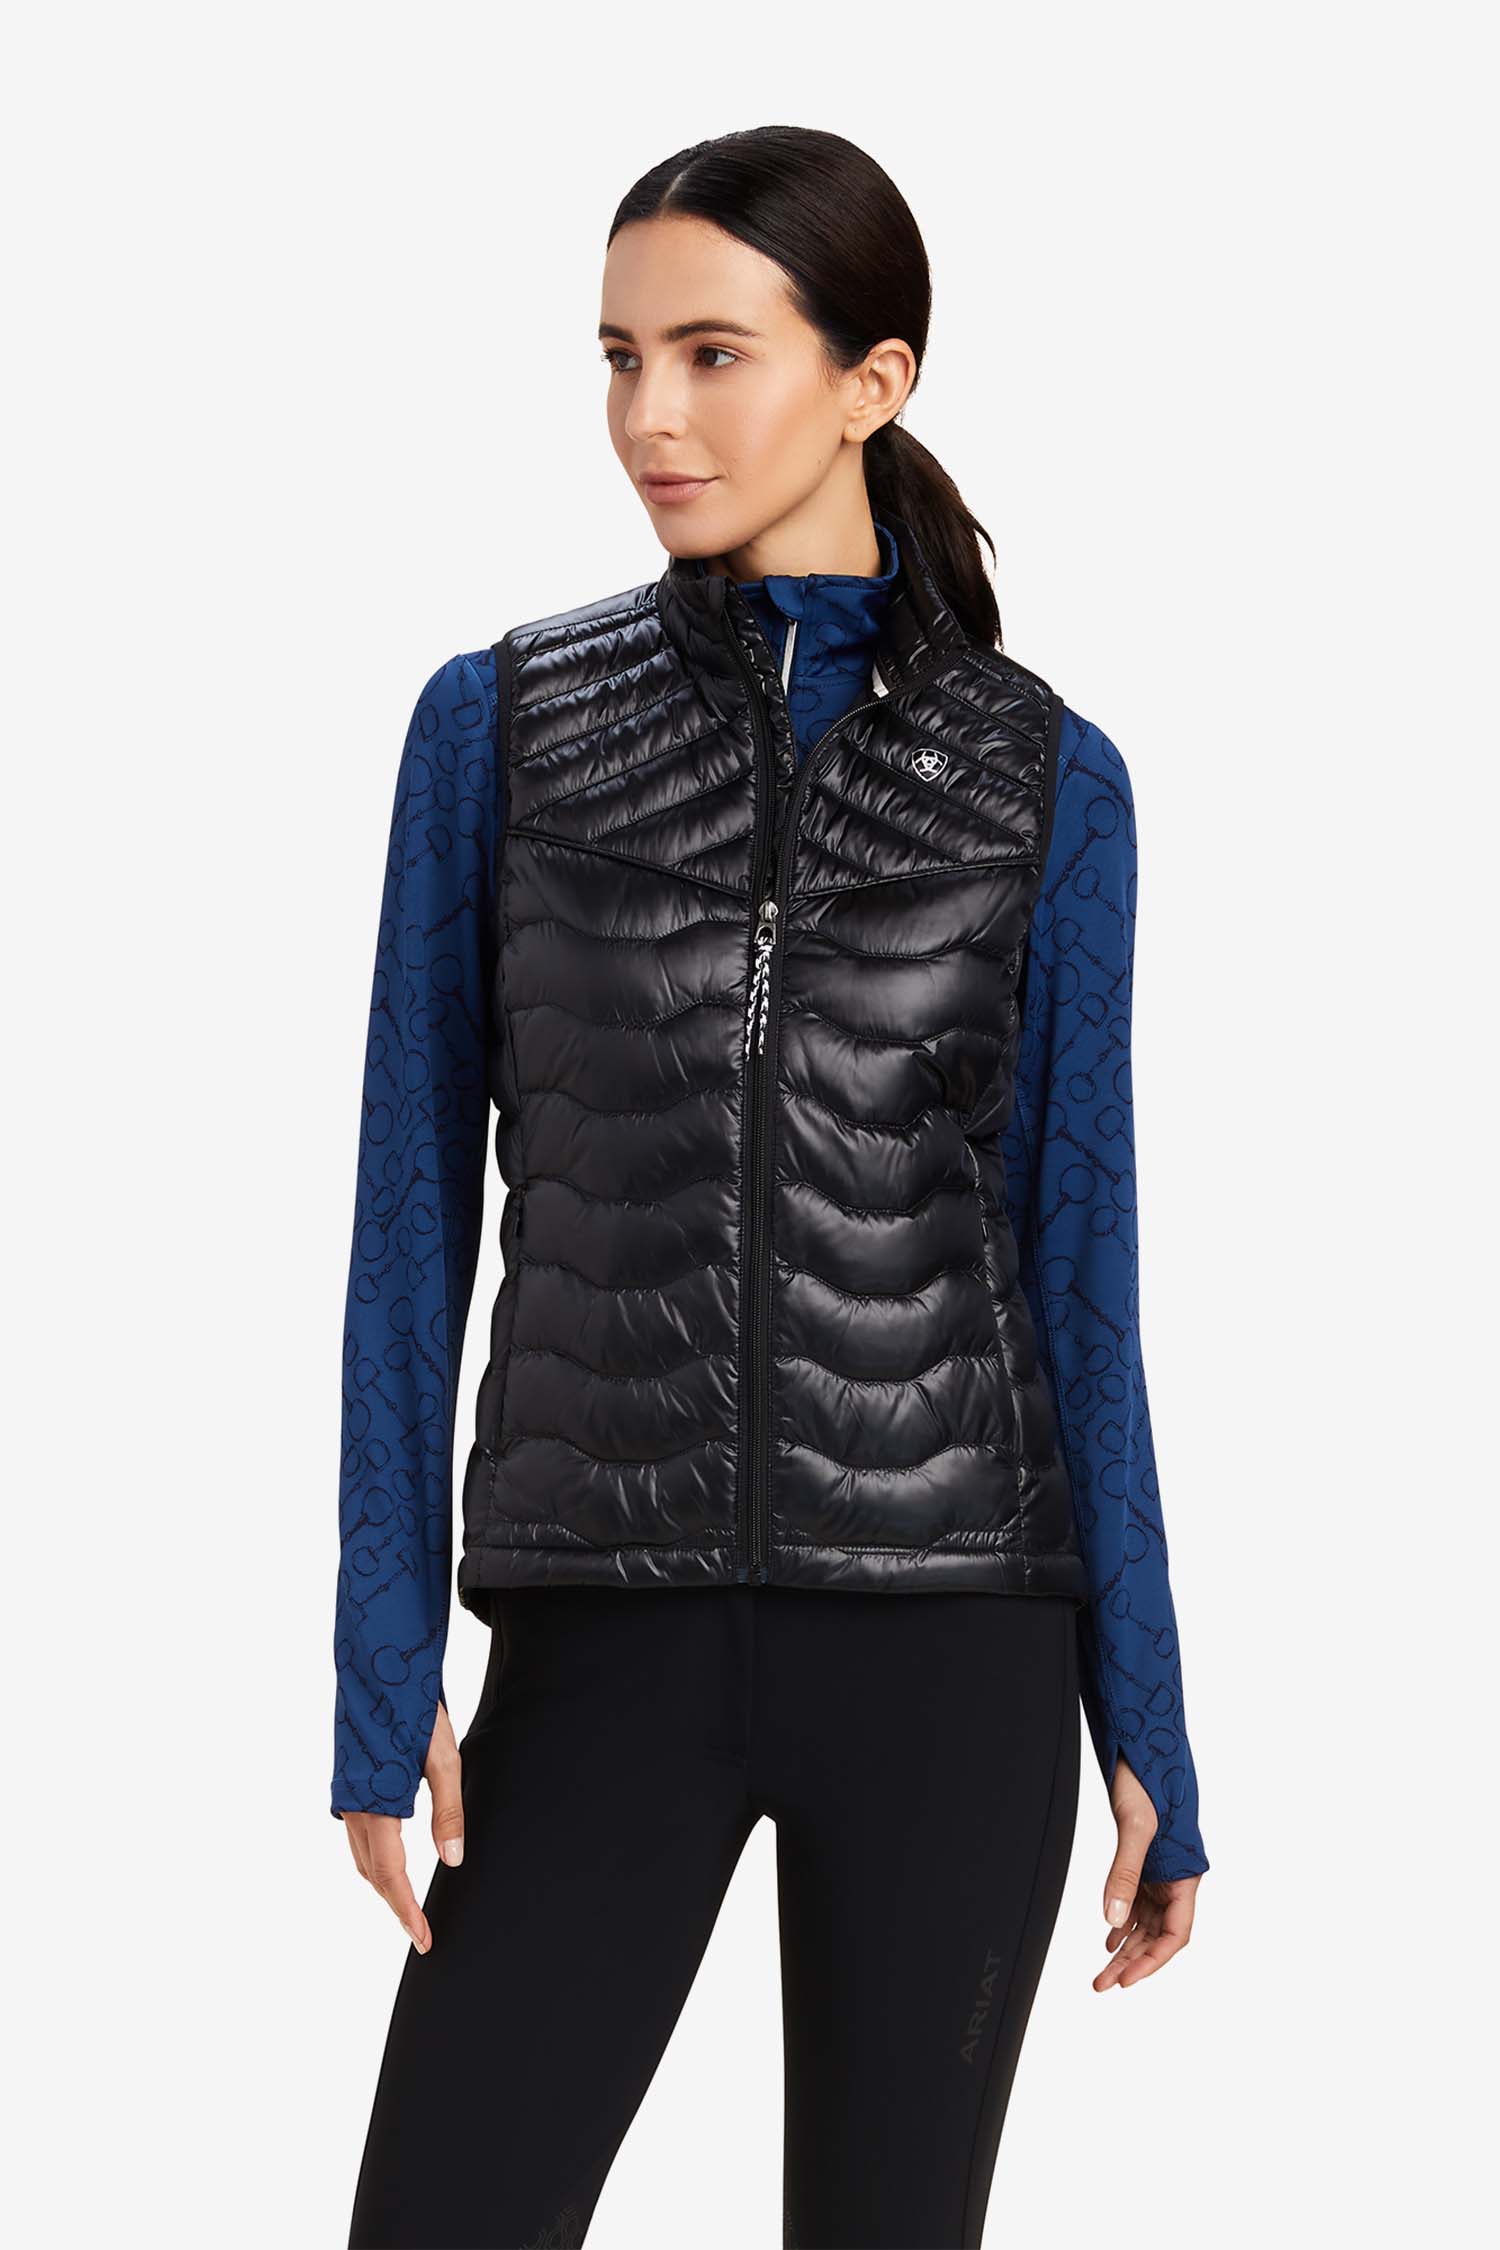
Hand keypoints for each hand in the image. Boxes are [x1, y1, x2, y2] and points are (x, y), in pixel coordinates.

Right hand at [341, 1700, 465, 1950]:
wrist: (378, 1662)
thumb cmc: (413, 1707)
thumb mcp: (443, 1756)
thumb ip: (448, 1810)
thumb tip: (453, 1859)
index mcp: (377, 1804)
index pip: (391, 1874)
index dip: (407, 1911)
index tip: (424, 1940)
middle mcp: (355, 1806)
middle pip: (373, 1872)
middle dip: (395, 1904)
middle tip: (421, 1931)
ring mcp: (348, 1795)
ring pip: (362, 1856)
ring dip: (383, 1884)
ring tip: (408, 1905)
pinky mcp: (350, 1784)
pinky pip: (359, 1836)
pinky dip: (374, 1859)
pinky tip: (392, 1858)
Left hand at [1093, 1752, 1198, 1990]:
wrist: (1140, 1741)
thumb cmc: (1147, 1778)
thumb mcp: (1135, 1827)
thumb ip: (1123, 1874)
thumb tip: (1111, 1922)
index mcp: (1185, 1874)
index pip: (1175, 1934)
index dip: (1152, 1961)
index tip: (1127, 1981)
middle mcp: (1175, 1876)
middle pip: (1158, 1933)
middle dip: (1132, 1961)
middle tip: (1103, 1984)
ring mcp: (1159, 1869)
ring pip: (1145, 1921)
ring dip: (1125, 1946)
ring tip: (1102, 1972)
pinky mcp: (1143, 1858)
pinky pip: (1136, 1901)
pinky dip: (1122, 1921)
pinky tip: (1109, 1937)